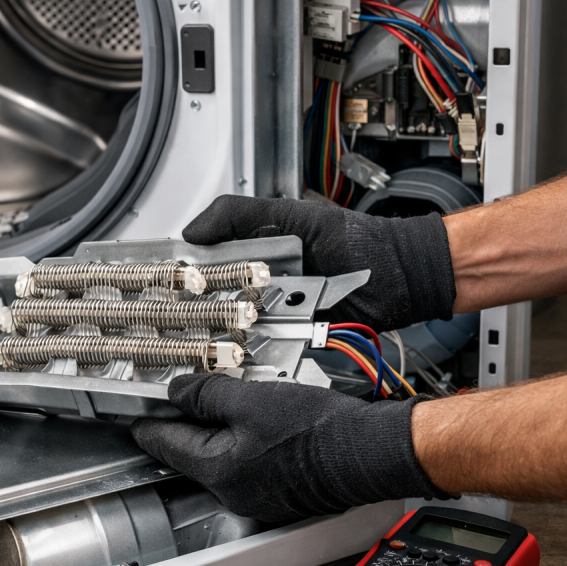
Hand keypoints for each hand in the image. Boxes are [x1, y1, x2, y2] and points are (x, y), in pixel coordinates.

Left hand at [131, 373, 450, 523]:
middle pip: (191, 453)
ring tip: (231, 401)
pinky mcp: (280, 492)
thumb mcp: (251, 399)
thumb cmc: (317, 431)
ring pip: (221, 458)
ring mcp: (258, 496)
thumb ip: (206, 394)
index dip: (147, 422)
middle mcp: (233, 492)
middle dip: (186, 423)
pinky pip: (248, 464)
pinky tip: (259, 421)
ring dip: (218, 431)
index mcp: (218, 471)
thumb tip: (177, 391)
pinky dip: (244, 443)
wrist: (369, 451)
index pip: (164, 445)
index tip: (135, 413)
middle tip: (184, 394)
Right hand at [184, 195, 456, 330]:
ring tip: (223, 330)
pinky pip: (265, 349)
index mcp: (252, 249)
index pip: (204, 263)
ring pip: (235, 329)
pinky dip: (257, 351)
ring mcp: (276, 312)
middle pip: (214, 302)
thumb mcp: (293, 214)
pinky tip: (251, 346)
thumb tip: (191, 231)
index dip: (183, 276)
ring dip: (228, 332)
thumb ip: (240, 213)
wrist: (402, 276)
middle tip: (189, 316)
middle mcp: (259, 282)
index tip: (165, 286)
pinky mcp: (293, 338)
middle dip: (202, 311)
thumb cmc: (357, 240)